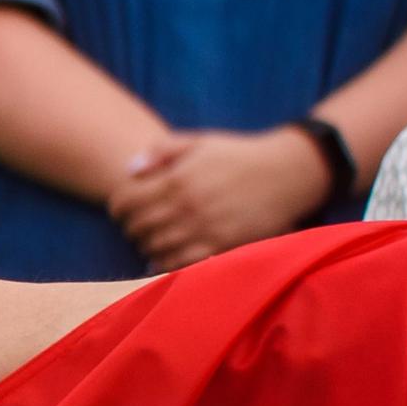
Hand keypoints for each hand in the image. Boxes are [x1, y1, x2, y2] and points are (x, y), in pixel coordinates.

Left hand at [106, 128, 332, 271]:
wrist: (289, 171)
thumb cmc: (240, 155)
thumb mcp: (200, 142)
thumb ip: (162, 151)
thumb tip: (130, 170)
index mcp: (177, 179)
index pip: (126, 202)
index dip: (117, 208)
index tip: (121, 211)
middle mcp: (188, 205)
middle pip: (138, 228)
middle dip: (131, 229)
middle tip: (136, 228)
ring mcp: (205, 228)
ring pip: (156, 248)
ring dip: (148, 247)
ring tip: (152, 241)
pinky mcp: (223, 246)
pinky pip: (182, 263)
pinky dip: (167, 263)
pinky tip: (167, 257)